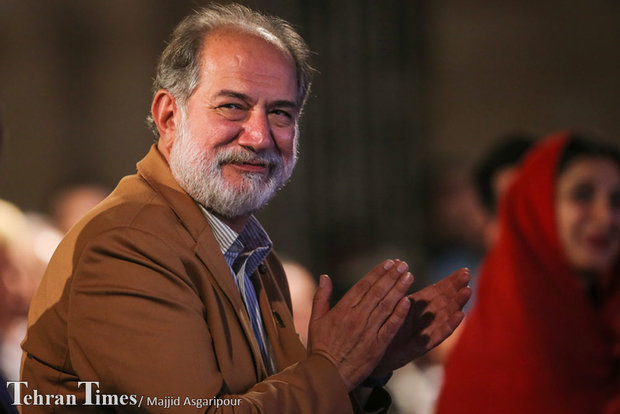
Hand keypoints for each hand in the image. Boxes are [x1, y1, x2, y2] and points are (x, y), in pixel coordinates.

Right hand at [307, 260, 413, 390]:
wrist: (326, 375)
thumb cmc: (320, 348)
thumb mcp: (315, 320)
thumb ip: (321, 297)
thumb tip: (324, 276)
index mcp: (342, 310)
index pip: (363, 286)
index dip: (377, 273)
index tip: (388, 263)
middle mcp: (356, 317)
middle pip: (377, 292)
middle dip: (391, 276)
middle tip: (403, 264)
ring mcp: (368, 331)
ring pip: (386, 305)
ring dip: (398, 289)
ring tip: (409, 276)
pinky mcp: (377, 346)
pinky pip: (390, 327)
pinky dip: (399, 314)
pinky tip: (407, 302)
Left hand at [371, 268, 470, 376]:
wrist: (370, 355)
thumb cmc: (378, 329)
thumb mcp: (388, 307)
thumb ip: (396, 291)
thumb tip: (399, 264)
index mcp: (414, 307)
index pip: (436, 291)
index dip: (449, 282)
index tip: (463, 270)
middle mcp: (422, 319)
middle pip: (444, 301)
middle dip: (456, 289)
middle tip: (468, 275)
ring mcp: (423, 333)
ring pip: (443, 316)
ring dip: (456, 304)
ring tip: (467, 291)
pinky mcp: (419, 347)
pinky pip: (436, 336)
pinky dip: (448, 326)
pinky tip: (459, 316)